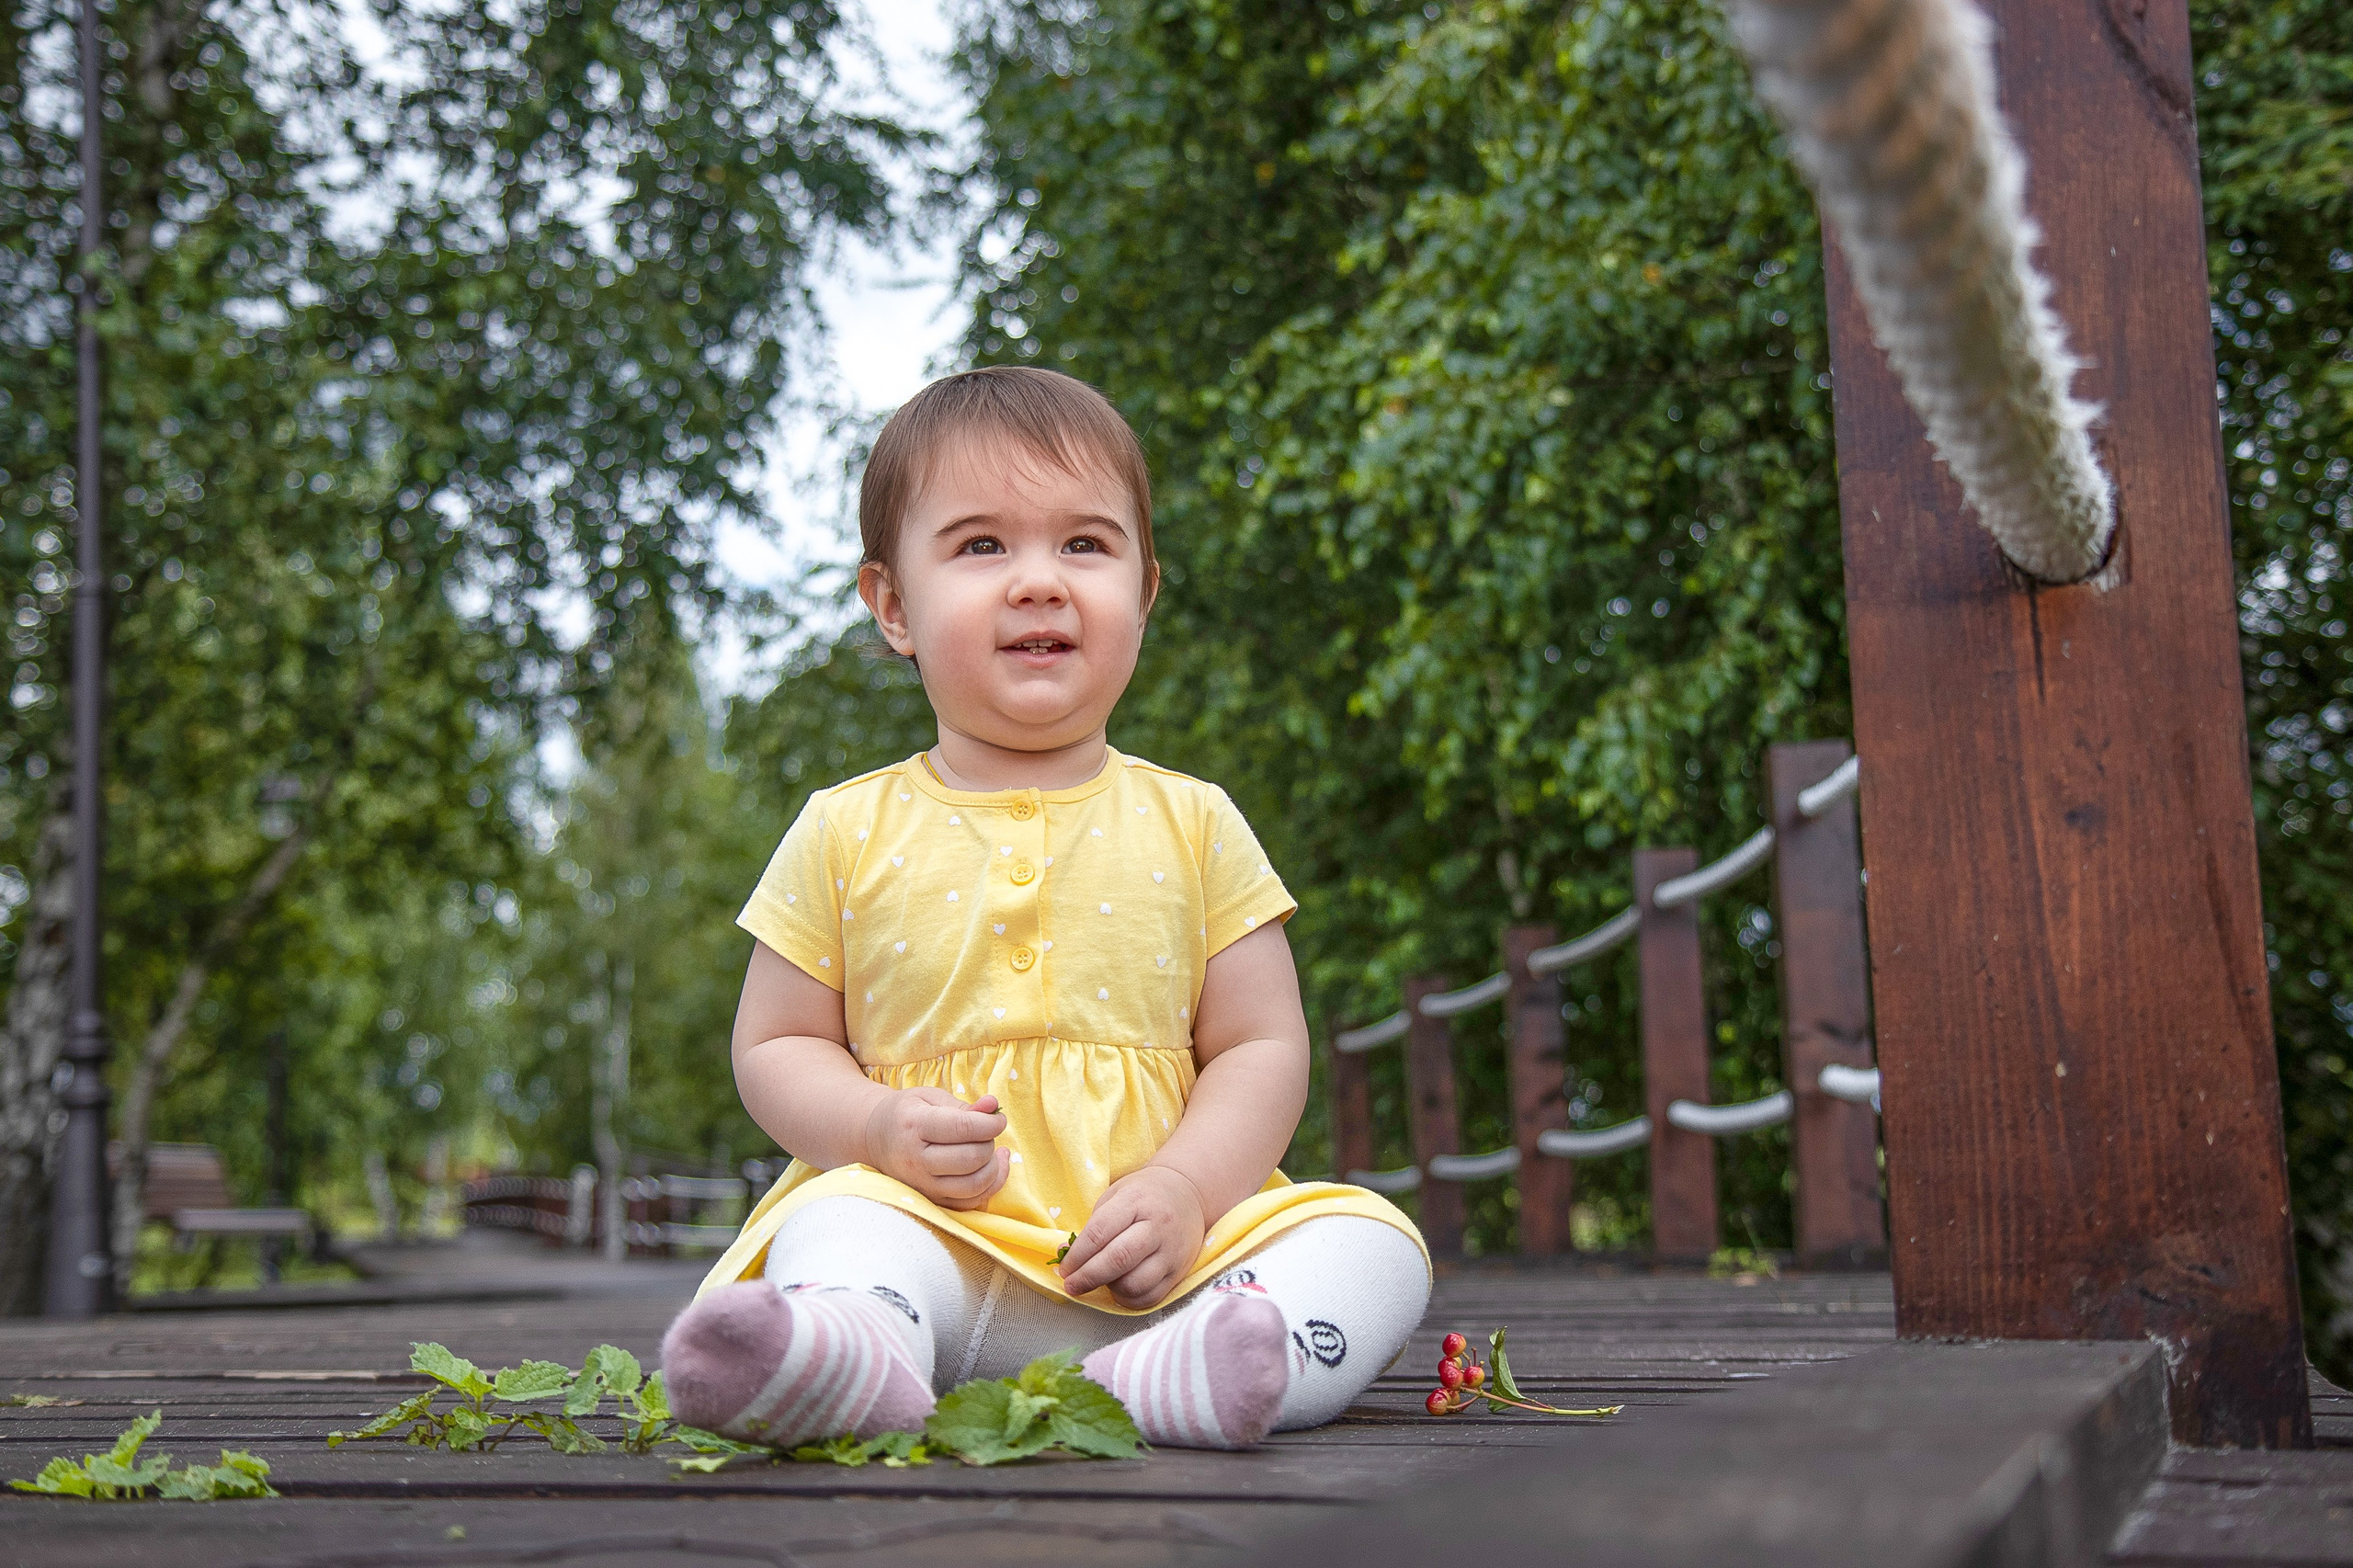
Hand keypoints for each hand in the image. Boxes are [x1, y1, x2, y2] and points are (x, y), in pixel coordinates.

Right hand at [864, 1087, 1009, 1210]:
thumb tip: (994, 1106)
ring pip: (974, 1185)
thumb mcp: (930, 1098)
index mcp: (914, 1125)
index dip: (990, 1123)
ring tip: (991, 1151)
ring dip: (993, 1167)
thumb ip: (964, 1105)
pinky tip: (992, 1167)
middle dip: (989, 1143)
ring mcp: (923, 1185)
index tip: (998, 1119)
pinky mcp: (932, 1201)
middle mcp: (916, 1160)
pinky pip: (970, 1202)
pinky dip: (990, 1186)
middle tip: (987, 1133)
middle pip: (971, 1158)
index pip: (963, 1128)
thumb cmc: (907, 1114)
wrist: (874, 1140)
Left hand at [1056, 1165, 1206, 1308]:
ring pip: (1135, 1283)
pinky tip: (1120, 1289)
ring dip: (1110, 1288)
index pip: (1100, 1232)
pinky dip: (1129, 1298)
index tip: (1064, 1268)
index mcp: (1136, 1201)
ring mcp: (1171, 1251)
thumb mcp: (1116, 1195)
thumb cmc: (1144, 1195)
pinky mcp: (1180, 1271)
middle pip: (1118, 1260)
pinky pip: (1151, 1297)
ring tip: (1102, 1281)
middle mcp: (1157, 1226)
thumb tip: (1066, 1257)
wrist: (1188, 1194)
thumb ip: (1094, 1226)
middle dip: (1088, 1277)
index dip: (1077, 1255)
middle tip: (1071, 1285)